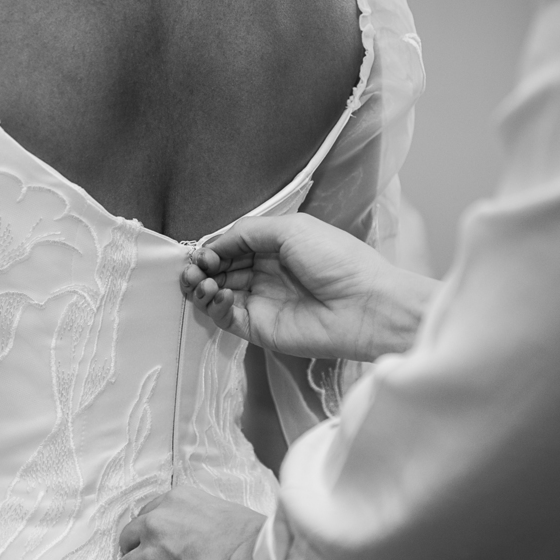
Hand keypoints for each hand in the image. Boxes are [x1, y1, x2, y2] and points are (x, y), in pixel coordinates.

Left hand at [116, 485, 265, 559]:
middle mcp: (156, 524)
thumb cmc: (254, 540)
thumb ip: (198, 521)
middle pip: (127, 542)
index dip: (153, 539)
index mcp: (175, 500)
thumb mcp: (221, 511)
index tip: (165, 552)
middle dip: (140, 558)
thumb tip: (199, 541)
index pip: (145, 518)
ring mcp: (151, 557)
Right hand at [181, 214, 436, 360]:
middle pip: (218, 271)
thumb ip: (248, 231)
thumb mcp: (291, 229)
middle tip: (194, 269)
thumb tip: (214, 244)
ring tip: (202, 283)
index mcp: (273, 248)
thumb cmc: (335, 259)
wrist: (365, 304)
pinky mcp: (258, 330)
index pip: (229, 248)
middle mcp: (263, 274)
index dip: (211, 249)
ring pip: (217, 295)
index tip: (200, 252)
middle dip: (201, 269)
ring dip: (202, 287)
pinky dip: (215, 306)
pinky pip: (226, 318)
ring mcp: (260, 303)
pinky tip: (221, 295)